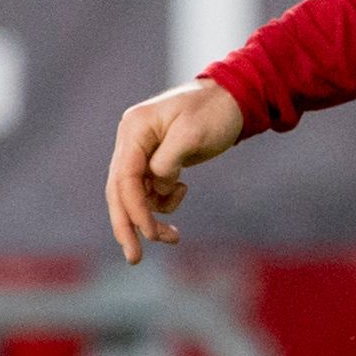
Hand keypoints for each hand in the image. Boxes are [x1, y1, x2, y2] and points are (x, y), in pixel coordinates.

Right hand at [105, 79, 247, 263]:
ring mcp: (142, 150)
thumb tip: (156, 188)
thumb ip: (168, 163)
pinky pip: (150, 190)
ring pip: (135, 195)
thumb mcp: (193, 135)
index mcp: (134, 129)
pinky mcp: (156, 160)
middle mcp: (131, 140)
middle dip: (128, 226)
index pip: (124, 177)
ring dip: (151, 218)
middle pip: (119, 191)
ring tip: (174, 236)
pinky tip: (182, 193)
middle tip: (135, 259)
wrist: (235, 97)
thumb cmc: (216, 111)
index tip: (148, 235)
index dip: (134, 209)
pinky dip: (163, 202)